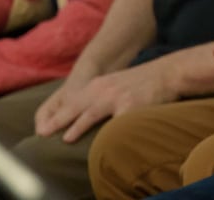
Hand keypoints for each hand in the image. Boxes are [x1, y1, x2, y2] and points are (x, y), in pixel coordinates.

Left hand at [33, 61, 174, 142]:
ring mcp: (117, 97)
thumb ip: (101, 95)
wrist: (170, 72)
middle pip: (76, 106)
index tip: (44, 128)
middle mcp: (105, 90)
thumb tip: (88, 112)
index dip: (58, 115)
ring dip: (77, 127)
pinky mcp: (131, 105)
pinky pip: (116, 124)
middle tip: (43, 133)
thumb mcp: (117, 83)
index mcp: (99, 85)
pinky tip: (103, 142)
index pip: (73, 101)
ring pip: (91, 114)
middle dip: (58, 121)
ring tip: (66, 139)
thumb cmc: (145, 81)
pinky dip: (108, 134)